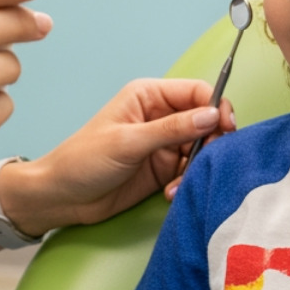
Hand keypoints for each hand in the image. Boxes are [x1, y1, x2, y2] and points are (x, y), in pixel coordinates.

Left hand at [0, 78, 234, 236]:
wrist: (63, 197)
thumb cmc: (84, 160)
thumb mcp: (128, 142)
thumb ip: (171, 129)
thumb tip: (211, 115)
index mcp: (148, 96)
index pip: (196, 92)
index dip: (216, 107)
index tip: (225, 129)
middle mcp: (160, 115)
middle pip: (205, 121)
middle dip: (210, 143)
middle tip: (204, 162)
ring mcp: (163, 143)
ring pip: (201, 149)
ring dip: (197, 168)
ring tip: (178, 184)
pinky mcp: (163, 168)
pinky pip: (190, 171)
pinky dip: (186, 182)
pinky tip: (169, 194)